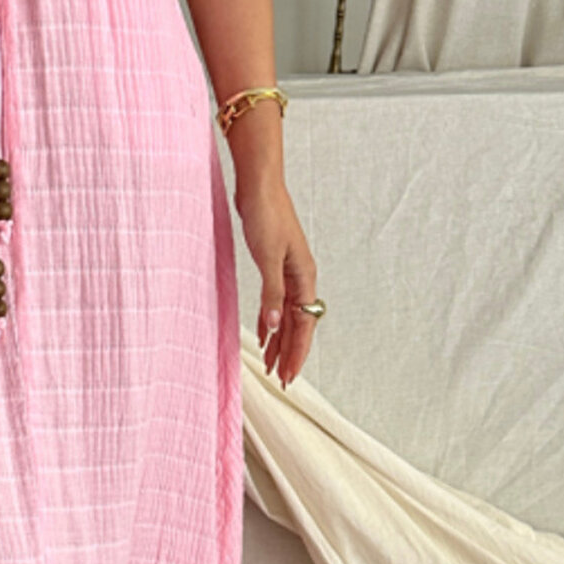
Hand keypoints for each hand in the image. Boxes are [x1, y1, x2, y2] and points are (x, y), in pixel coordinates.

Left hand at [234, 172, 318, 386]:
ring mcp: (288, 271)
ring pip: (287, 315)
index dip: (298, 352)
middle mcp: (301, 276)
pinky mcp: (274, 264)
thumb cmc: (266, 214)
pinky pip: (276, 301)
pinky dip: (270, 319)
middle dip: (291, 352)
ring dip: (280, 339)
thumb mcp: (268, 257)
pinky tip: (264, 333)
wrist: (259, 185)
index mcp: (304, 276)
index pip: (304, 324)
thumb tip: (277, 326)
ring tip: (272, 363)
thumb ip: (272, 294)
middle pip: (299, 323)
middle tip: (282, 378)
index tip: (289, 376)